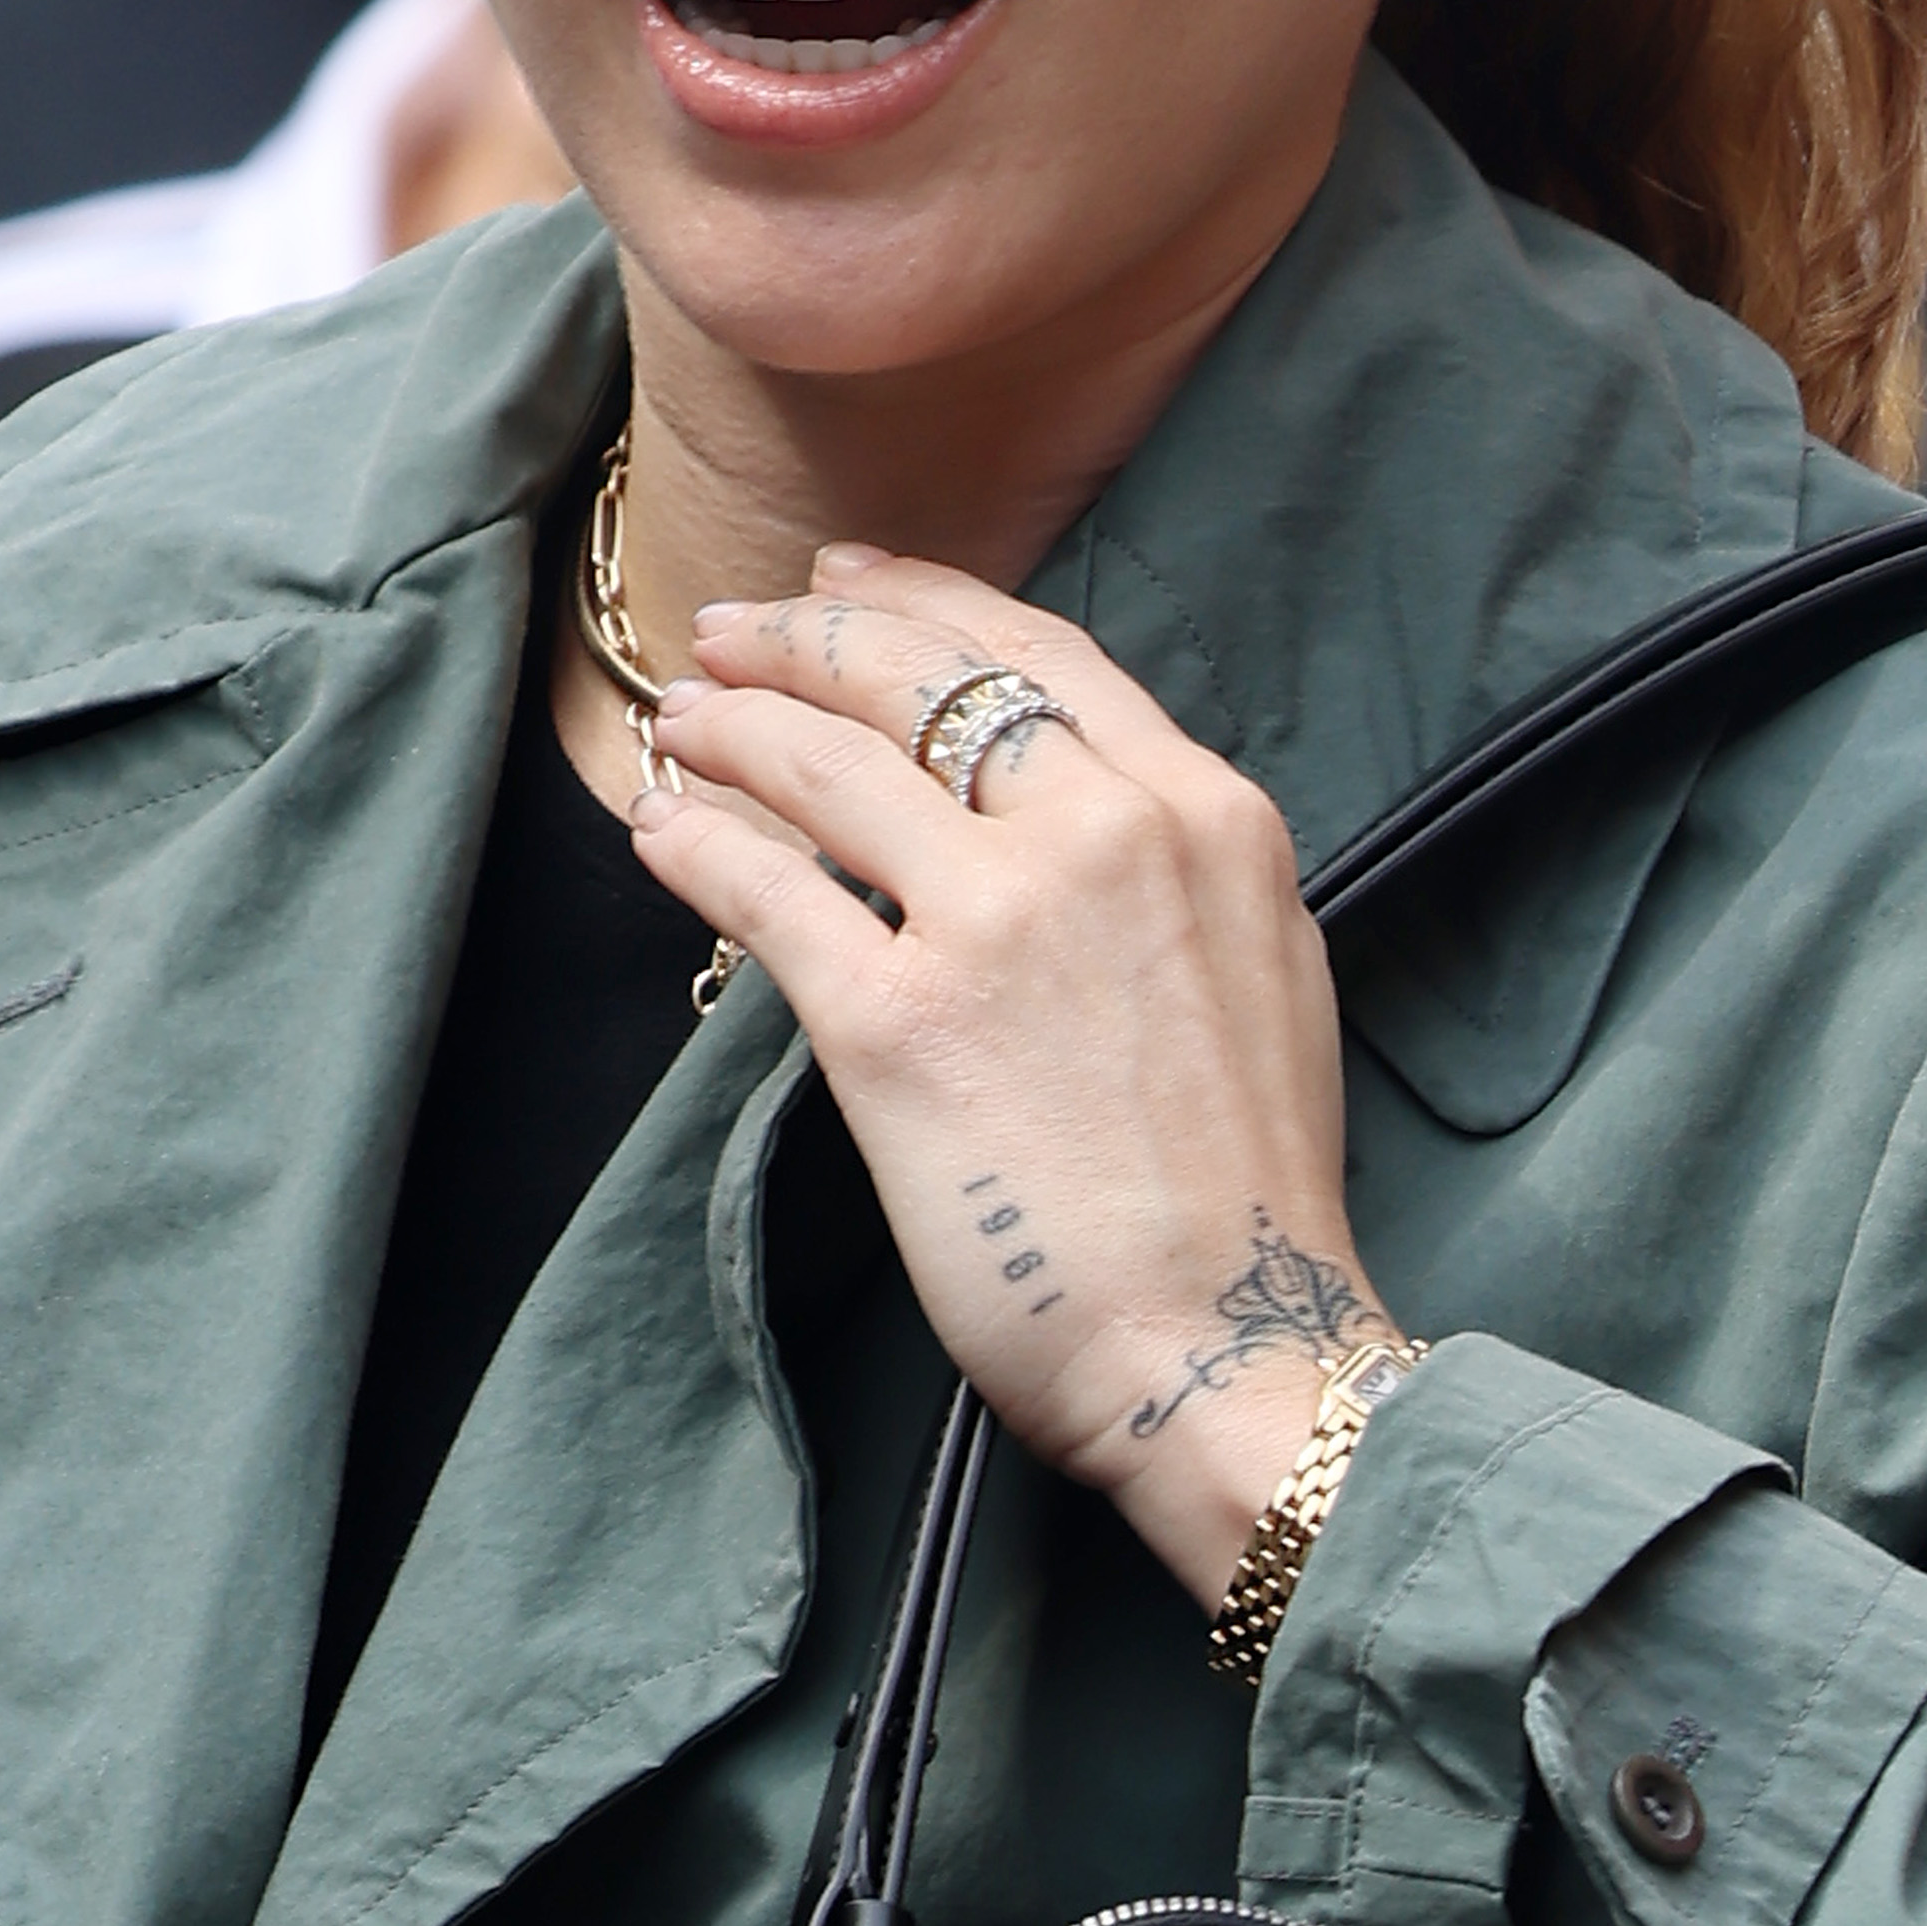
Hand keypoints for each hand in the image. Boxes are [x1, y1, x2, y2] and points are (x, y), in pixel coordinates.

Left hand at [631, 552, 1389, 1617]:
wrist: (1232, 1344)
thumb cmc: (1246, 1197)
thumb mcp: (1260, 972)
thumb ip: (1170, 870)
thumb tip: (1072, 812)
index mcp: (1201, 814)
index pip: (1039, 654)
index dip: (924, 601)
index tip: (849, 581)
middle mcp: (1100, 834)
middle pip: (918, 679)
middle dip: (804, 635)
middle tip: (730, 630)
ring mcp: (993, 921)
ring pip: (829, 766)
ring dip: (735, 725)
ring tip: (683, 721)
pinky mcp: (896, 1023)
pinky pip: (768, 895)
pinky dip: (702, 846)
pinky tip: (665, 830)